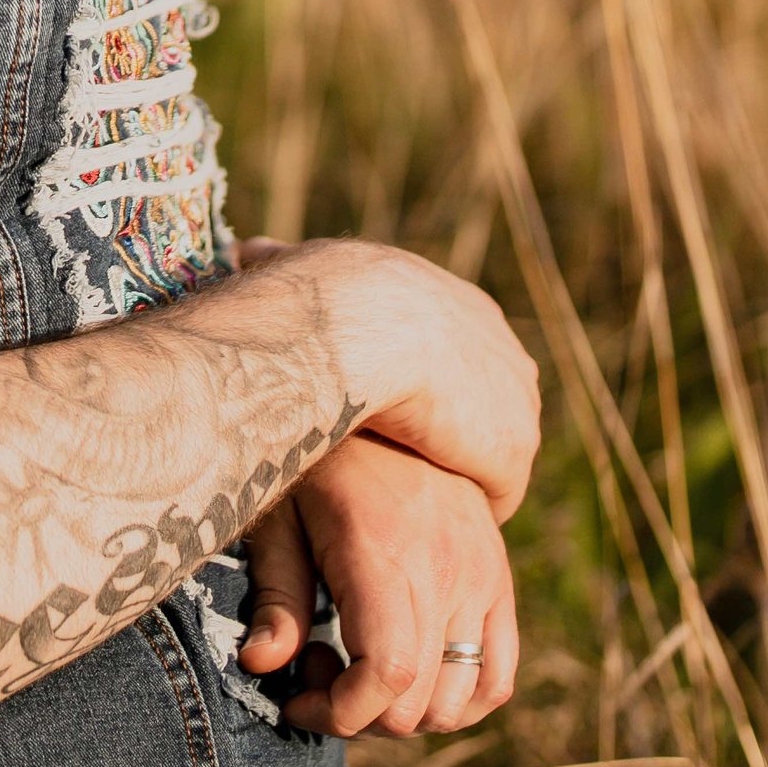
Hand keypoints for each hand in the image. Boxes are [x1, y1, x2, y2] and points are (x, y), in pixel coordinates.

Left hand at [239, 430, 517, 735]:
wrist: (386, 406)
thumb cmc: (315, 462)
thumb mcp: (279, 517)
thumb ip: (275, 595)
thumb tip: (260, 665)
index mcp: (380, 549)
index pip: (387, 673)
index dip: (341, 713)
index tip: (297, 702)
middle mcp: (443, 567)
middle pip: (420, 700)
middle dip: (361, 714)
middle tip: (318, 667)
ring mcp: (480, 576)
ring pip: (461, 699)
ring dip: (407, 712)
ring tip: (360, 660)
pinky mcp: (498, 580)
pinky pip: (499, 676)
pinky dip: (460, 699)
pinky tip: (412, 674)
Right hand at [267, 237, 540, 516]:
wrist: (355, 327)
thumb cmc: (321, 294)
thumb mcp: (309, 267)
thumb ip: (295, 267)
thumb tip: (251, 252)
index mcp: (460, 304)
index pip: (454, 354)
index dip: (420, 383)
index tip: (382, 405)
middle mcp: (502, 348)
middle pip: (480, 404)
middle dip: (446, 428)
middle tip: (395, 456)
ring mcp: (516, 403)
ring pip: (487, 451)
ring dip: (452, 470)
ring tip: (402, 493)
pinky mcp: (511, 454)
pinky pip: (494, 494)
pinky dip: (460, 505)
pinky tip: (420, 515)